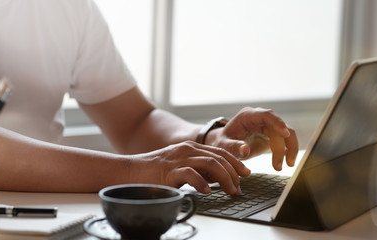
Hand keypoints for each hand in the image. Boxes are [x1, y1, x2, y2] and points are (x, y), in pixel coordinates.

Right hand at [127, 141, 250, 194]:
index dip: (235, 162)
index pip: (220, 152)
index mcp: (191, 147)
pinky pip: (190, 174)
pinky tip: (207, 191)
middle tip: (239, 187)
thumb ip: (198, 169)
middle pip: (219, 157)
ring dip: (224, 178)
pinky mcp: (169, 170)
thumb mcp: (181, 166)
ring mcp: (179, 158)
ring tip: (230, 190)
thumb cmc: (155, 171)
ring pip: (210, 163)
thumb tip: (217, 178)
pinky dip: (202, 183)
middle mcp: (187, 149)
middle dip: (234, 172)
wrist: (130, 171)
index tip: (245, 173)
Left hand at [205, 107, 297, 170]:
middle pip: (280, 126)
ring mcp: (267, 126)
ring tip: (287, 165)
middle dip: (283, 145)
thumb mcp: (223, 146)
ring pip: (286, 134)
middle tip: (279, 164)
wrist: (224, 144)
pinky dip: (287, 151)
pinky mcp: (272, 134)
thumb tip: (245, 149)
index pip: (267, 115)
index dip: (278, 123)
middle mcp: (260, 118)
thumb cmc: (223, 142)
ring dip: (289, 149)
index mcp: (248, 116)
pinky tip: (286, 162)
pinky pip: (285, 141)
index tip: (285, 134)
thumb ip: (233, 147)